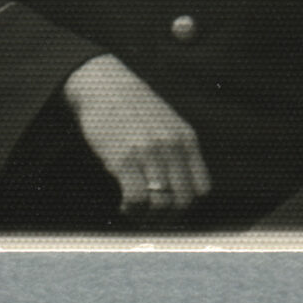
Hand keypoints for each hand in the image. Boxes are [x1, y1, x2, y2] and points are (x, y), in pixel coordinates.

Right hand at [60, 54, 210, 219]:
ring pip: (162, 204)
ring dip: (150, 218)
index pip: (201, 188)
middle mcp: (172, 147)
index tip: (171, 209)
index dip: (187, 205)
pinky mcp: (124, 159)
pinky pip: (138, 199)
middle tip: (152, 219)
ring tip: (137, 214)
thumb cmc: (129, 105)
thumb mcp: (165, 122)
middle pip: (184, 200)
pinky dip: (133, 210)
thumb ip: (176, 148)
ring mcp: (149, 153)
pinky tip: (125, 206)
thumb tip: (177, 184)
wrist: (100, 84)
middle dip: (169, 217)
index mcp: (185, 138)